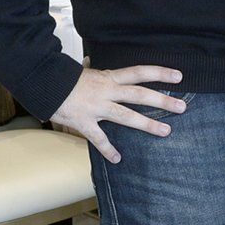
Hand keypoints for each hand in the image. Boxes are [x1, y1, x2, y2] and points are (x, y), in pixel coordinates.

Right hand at [50, 65, 185, 163]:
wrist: (42, 84)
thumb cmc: (64, 78)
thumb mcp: (86, 71)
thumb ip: (98, 73)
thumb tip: (99, 66)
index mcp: (109, 77)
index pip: (140, 72)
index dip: (160, 73)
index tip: (179, 76)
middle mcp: (107, 91)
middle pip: (140, 94)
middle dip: (162, 100)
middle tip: (182, 107)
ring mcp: (96, 107)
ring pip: (126, 116)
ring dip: (147, 124)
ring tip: (166, 131)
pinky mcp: (84, 122)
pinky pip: (99, 138)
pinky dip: (108, 149)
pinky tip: (118, 159)